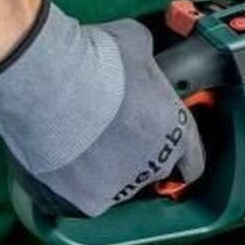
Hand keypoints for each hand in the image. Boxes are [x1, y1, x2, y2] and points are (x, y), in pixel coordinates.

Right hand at [0, 0, 204, 217]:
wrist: (52, 83)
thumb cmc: (96, 60)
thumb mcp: (136, 44)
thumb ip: (145, 61)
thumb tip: (140, 56)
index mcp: (175, 131)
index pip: (192, 160)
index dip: (181, 156)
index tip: (170, 155)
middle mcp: (153, 165)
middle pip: (150, 169)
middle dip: (134, 153)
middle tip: (109, 130)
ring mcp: (119, 187)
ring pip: (114, 183)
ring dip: (101, 166)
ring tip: (77, 138)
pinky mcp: (84, 201)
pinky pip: (81, 196)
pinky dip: (71, 182)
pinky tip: (59, 158)